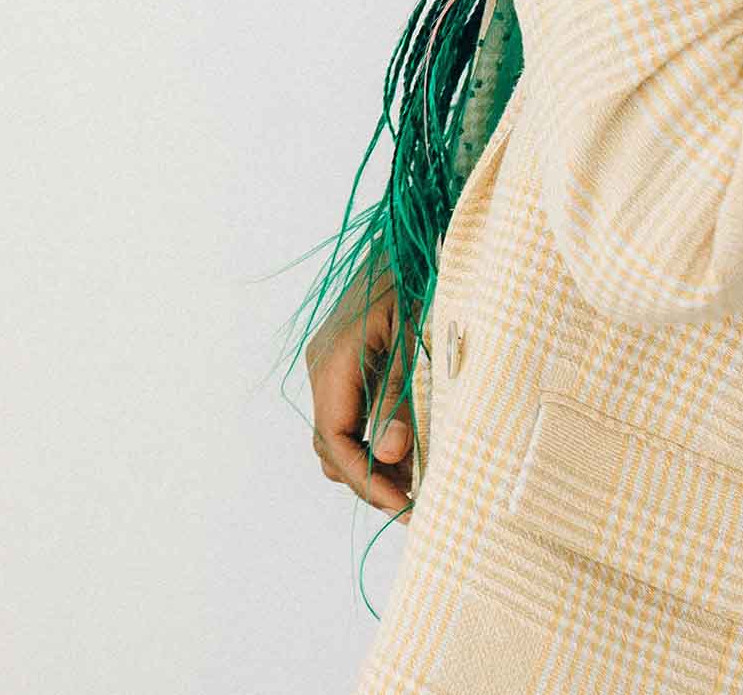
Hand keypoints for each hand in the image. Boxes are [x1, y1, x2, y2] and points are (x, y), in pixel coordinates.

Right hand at [306, 257, 415, 515]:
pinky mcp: (344, 361)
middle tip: (414, 503)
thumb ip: (398, 400)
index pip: (335, 441)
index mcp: (335, 361)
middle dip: (367, 478)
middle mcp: (322, 365)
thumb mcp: (416, 343)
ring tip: (415, 480)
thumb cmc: (419, 282)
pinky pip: (347, 413)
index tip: (403, 506)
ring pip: (336, 433)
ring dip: (369, 461)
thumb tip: (389, 457)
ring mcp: (330, 362)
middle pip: (330, 445)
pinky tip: (405, 444)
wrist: (414, 236)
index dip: (366, 479)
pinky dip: (371, 437)